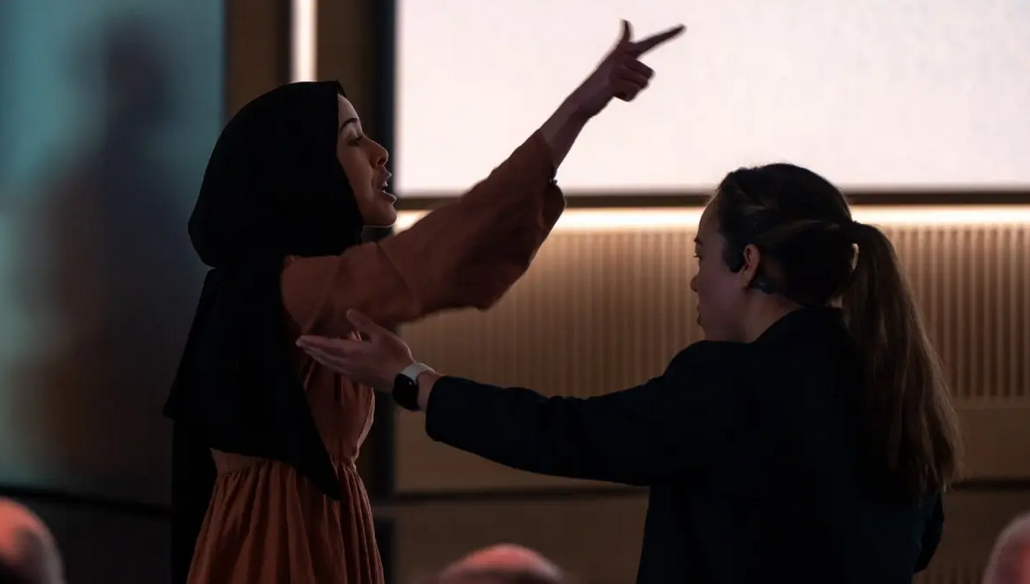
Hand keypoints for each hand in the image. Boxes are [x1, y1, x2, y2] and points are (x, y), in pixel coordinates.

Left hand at [296, 309, 414, 390]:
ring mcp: (351, 372)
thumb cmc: (394, 355)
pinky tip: (329, 362)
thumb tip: (348, 311)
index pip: (327, 346)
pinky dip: (328, 363)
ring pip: (329, 364)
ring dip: (318, 357)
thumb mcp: (382, 335)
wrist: (402, 379)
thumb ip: (364, 324)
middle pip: (325, 356)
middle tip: (300, 344)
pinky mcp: (357, 377)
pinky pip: (336, 369)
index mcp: (352, 352)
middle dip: (312, 349)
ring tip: (311, 351)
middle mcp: (347, 363)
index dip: (314, 342)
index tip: (301, 338)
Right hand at [568, 20, 685, 118]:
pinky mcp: (615, 78)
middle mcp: (621, 56)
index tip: (683, 27)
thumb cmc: (601, 88)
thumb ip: (623, 50)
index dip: (667, 35)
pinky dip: (628, 98)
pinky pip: (635, 91)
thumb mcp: (616, 65)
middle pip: (649, 73)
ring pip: (644, 83)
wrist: (582, 102)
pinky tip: (613, 95)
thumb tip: (625, 20)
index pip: (649, 42)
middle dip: (639, 84)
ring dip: (632, 92)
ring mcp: (618, 66)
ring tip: (615, 90)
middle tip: (620, 86)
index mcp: (623, 52)